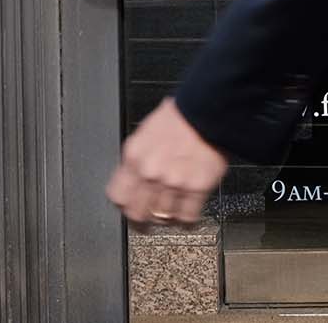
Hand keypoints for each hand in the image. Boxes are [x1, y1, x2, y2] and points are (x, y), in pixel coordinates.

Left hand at [106, 97, 228, 226]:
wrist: (210, 107)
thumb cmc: (182, 114)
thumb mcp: (148, 131)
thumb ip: (139, 157)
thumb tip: (135, 174)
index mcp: (135, 156)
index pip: (117, 197)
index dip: (124, 205)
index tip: (131, 206)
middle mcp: (151, 172)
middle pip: (137, 213)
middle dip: (144, 217)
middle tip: (151, 216)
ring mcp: (174, 182)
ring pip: (163, 217)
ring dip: (168, 216)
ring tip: (174, 210)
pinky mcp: (197, 187)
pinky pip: (188, 217)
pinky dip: (188, 219)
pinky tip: (189, 213)